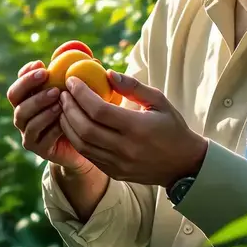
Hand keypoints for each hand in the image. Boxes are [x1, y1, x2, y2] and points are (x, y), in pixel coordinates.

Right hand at [7, 60, 95, 173]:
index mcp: (30, 97)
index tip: (42, 64)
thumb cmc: (85, 113)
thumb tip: (92, 57)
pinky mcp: (38, 148)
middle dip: (28, 84)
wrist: (88, 145)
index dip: (27, 72)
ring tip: (58, 100)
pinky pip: (39, 137)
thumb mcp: (86, 93)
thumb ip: (84, 76)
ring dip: (39, 105)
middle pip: (14, 96)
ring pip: (23, 116)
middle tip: (47, 76)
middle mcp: (24, 113)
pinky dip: (50, 127)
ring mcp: (28, 132)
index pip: (20, 80)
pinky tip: (64, 120)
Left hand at [58, 70, 207, 186]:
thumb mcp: (159, 101)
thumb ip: (133, 86)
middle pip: (85, 128)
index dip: (81, 94)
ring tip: (63, 107)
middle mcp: (125, 148)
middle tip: (63, 93)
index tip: (72, 81)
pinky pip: (88, 155)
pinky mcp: (114, 172)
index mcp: (137, 128)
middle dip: (69, 108)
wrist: (183, 164)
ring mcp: (118, 163)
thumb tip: (107, 73)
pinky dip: (76, 139)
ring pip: (82, 144)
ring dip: (68, 124)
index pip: (99, 110)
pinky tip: (73, 124)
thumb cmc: (171, 127)